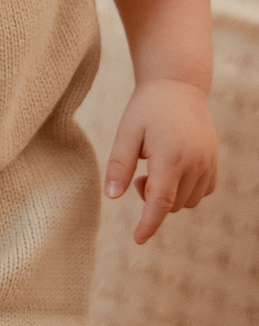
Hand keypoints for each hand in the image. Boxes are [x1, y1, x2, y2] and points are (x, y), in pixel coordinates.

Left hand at [104, 79, 217, 244]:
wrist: (179, 86)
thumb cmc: (147, 108)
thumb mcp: (126, 133)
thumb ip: (119, 166)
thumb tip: (112, 196)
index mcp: (171, 156)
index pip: (161, 202)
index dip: (149, 224)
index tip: (138, 239)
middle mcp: (195, 162)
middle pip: (172, 205)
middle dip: (152, 199)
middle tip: (140, 172)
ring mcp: (209, 163)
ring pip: (188, 202)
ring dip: (169, 196)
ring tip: (155, 167)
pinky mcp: (214, 162)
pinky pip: (202, 192)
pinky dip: (186, 191)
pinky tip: (173, 170)